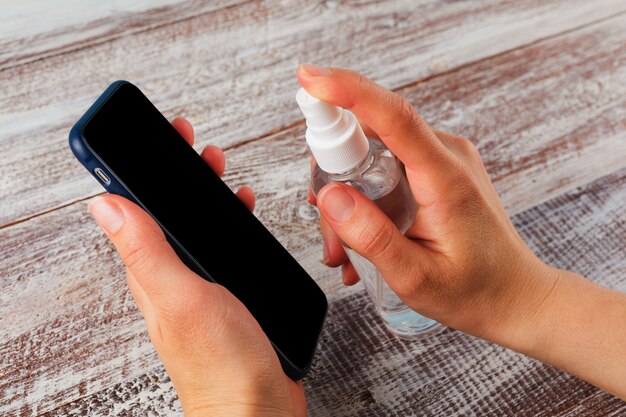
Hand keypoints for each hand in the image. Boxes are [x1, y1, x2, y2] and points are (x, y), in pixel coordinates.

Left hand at [88, 118, 305, 416]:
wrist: (257, 409)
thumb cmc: (221, 365)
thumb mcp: (181, 296)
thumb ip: (146, 250)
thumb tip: (104, 202)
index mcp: (154, 272)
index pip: (138, 207)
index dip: (144, 166)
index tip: (162, 134)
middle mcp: (174, 277)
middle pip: (168, 213)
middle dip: (181, 173)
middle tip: (195, 145)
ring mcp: (202, 287)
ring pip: (197, 228)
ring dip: (205, 194)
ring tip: (218, 170)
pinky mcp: (229, 296)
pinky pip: (222, 248)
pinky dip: (230, 222)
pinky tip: (242, 216)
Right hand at [297, 64, 555, 344]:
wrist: (513, 294)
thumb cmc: (474, 290)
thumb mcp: (416, 276)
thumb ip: (371, 237)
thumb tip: (330, 197)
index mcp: (446, 178)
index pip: (392, 116)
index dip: (346, 91)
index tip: (309, 79)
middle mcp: (446, 155)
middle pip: (368, 139)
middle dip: (335, 181)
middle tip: (332, 237)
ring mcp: (441, 159)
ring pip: (370, 156)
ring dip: (348, 198)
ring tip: (348, 251)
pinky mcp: (435, 168)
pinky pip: (384, 167)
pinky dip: (365, 199)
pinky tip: (364, 239)